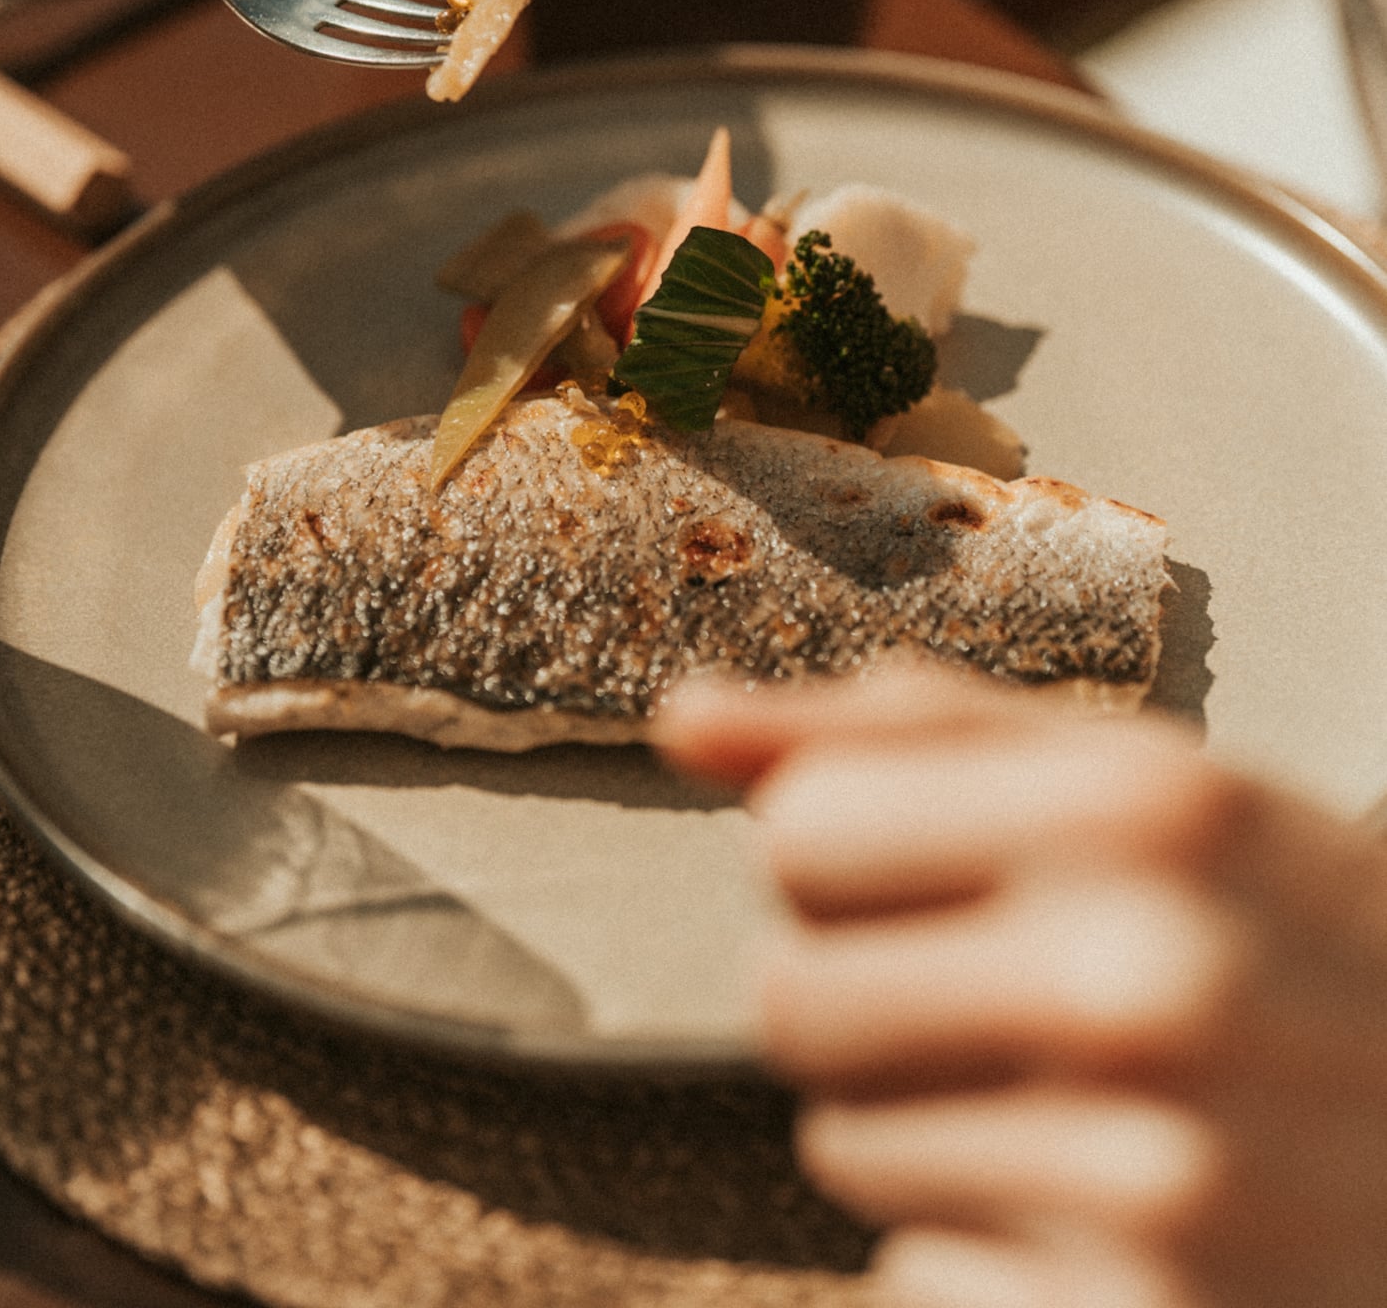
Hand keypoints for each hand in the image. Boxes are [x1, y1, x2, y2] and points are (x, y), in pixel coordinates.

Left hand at [659, 662, 1386, 1307]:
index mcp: (1143, 811)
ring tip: (1084, 1107)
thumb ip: (905, 729)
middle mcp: (1146, 988)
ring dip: (928, 1130)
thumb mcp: (1142, 782)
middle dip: (870, 997)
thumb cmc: (1286, 934)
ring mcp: (1155, 1184)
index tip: (945, 882)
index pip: (798, 830)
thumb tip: (682, 717)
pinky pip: (911, 1279)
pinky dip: (982, 1259)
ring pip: (844, 1146)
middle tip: (1015, 1004)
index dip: (854, 858)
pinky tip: (1112, 1221)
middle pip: (791, 995)